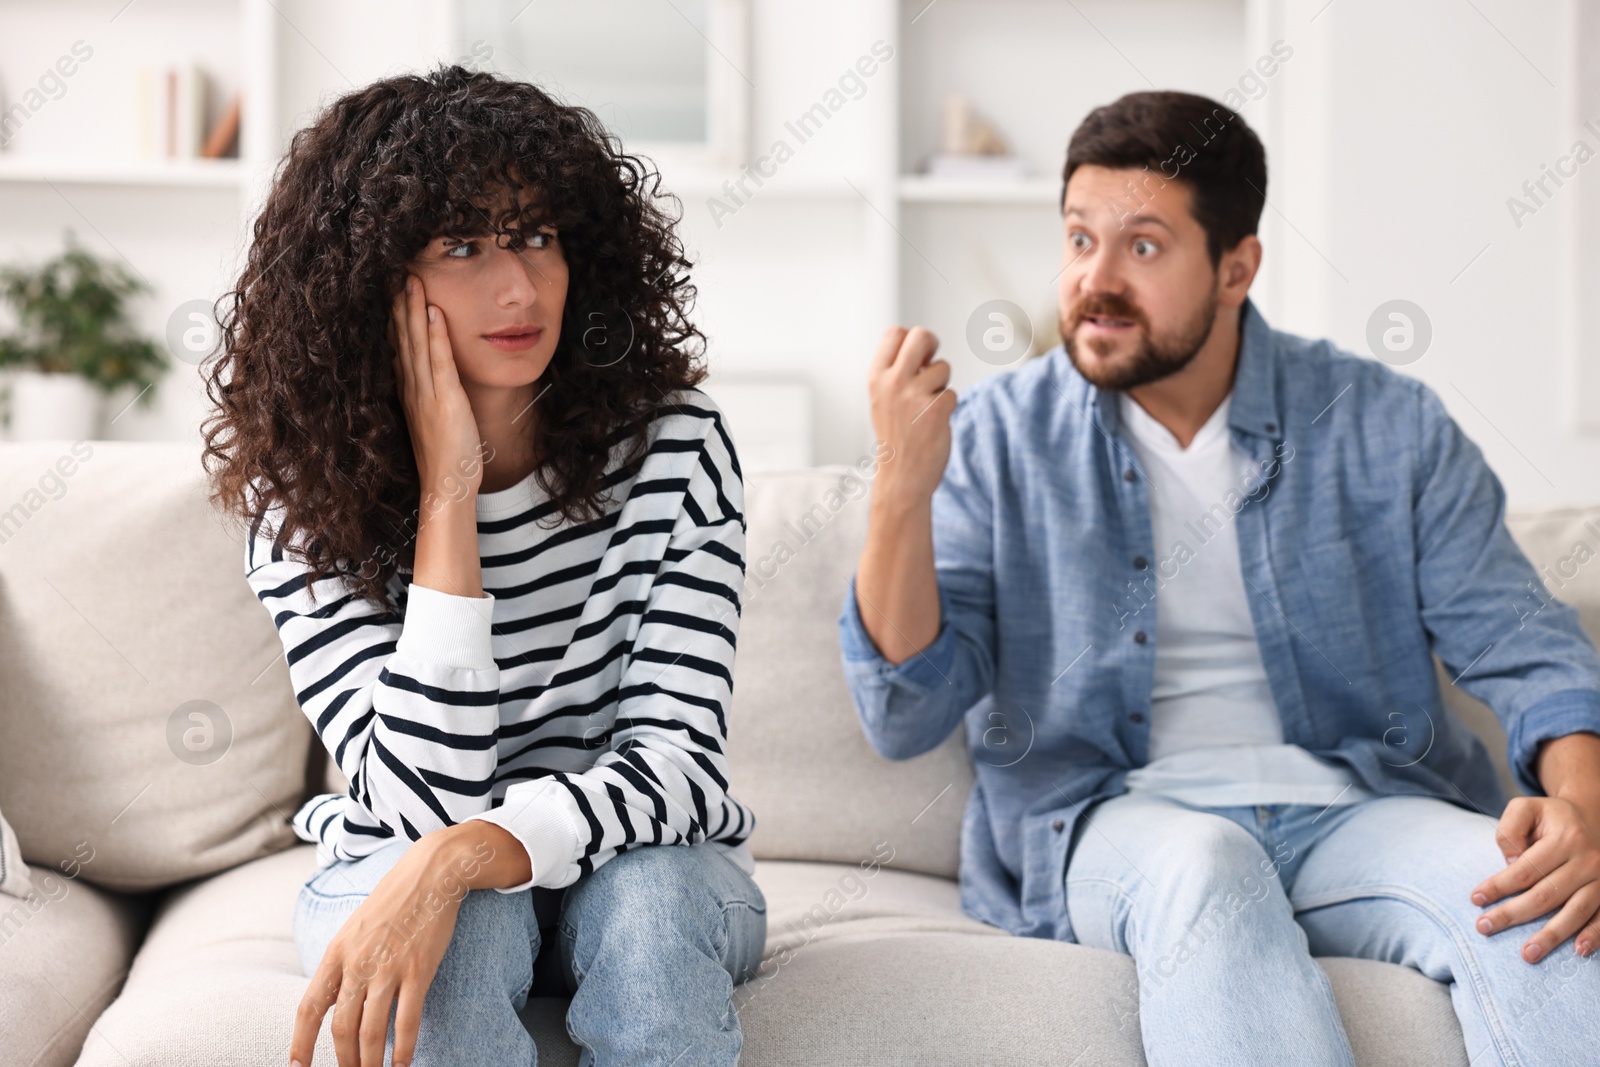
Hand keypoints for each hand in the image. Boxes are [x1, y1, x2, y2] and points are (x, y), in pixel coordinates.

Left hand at [289, 831, 494, 1066]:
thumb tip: (337, 1003)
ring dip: (370, 1062)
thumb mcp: (354, 930)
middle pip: (341, 1027)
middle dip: (344, 1061)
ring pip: (371, 1030)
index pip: (310, 1007)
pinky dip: (404, 1048)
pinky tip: (404, 1063)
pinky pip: (407, 1019)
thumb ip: (343, 965)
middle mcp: (357, 964)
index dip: (301, 1043)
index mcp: (336, 954)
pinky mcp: (418, 970)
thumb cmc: (392, 903)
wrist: (429, 874)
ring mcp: (388, 968)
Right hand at [390, 274, 486, 496]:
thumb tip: (432, 376)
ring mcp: (427, 395)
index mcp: (410, 392)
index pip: (400, 347)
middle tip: (398, 272)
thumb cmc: (446, 457)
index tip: (393, 290)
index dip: (396, 318)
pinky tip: (434, 312)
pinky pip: (439, 363)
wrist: (446, 487)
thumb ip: (430, 396)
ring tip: (412, 280)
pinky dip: (435, 336)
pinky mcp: (446, 402)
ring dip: (414, 311)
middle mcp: (412, 389)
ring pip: (416, 344)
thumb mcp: (434, 419)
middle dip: (400, 304)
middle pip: (403, 339)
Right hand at [866, 325, 955, 508]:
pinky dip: (948, 407)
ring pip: (942, 367)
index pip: (894, 333)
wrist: (901, 477)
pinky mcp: (935, 410)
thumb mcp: (882, 399)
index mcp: (876, 378)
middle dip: (932, 345)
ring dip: (941, 385)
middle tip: (931, 364)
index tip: (916, 356)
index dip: (911, 339)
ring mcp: (914, 395)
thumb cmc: (896, 438)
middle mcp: (893, 382)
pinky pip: (952, 393)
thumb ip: (896, 373)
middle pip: (921, 335)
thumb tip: (923, 348)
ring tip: (927, 408)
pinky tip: (934, 423)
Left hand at [1470, 795, 1599, 962]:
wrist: (1593, 816)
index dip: (1498, 886)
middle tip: (1484, 928)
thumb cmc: (1550, 817)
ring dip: (1551, 936)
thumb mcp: (1525, 808)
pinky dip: (1594, 936)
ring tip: (1527, 954)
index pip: (1525, 870)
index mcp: (1564, 838)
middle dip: (1513, 914)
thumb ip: (1510, 830)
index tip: (1475, 899)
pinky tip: (1578, 951)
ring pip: (1575, 911)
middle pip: (1546, 895)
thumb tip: (1509, 864)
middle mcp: (1588, 860)